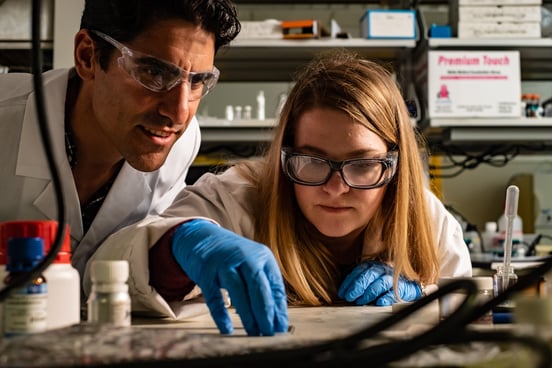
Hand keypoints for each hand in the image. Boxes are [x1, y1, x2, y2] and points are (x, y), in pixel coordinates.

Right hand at [171, 219, 287, 335]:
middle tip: (269, 334)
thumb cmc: (233, 257)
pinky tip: (227, 329)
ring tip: (254, 333)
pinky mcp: (205, 272)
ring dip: (248, 315)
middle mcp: (245, 257)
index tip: (281, 329)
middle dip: (266, 314)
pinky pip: (214, 297)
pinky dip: (221, 314)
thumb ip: (264, 287)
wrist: (202, 237)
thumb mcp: (253, 264)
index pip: (275, 286)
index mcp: (262, 256)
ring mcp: (224, 264)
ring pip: (239, 292)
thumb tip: (276, 320)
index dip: (279, 309)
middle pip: (259, 288)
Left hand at [338, 261, 421, 305]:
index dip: (349, 281)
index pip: (359, 271)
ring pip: (379, 283)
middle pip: (368, 275)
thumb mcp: (371, 278)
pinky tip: (379, 303)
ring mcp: (392, 278)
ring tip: (360, 301)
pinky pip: (393, 292)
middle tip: (349, 296)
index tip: (342, 292)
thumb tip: (345, 292)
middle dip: (357, 286)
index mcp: (373, 266)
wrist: (409, 285)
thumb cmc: (385, 282)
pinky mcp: (401, 288)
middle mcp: (382, 269)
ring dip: (368, 293)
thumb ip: (360, 281)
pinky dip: (385, 298)